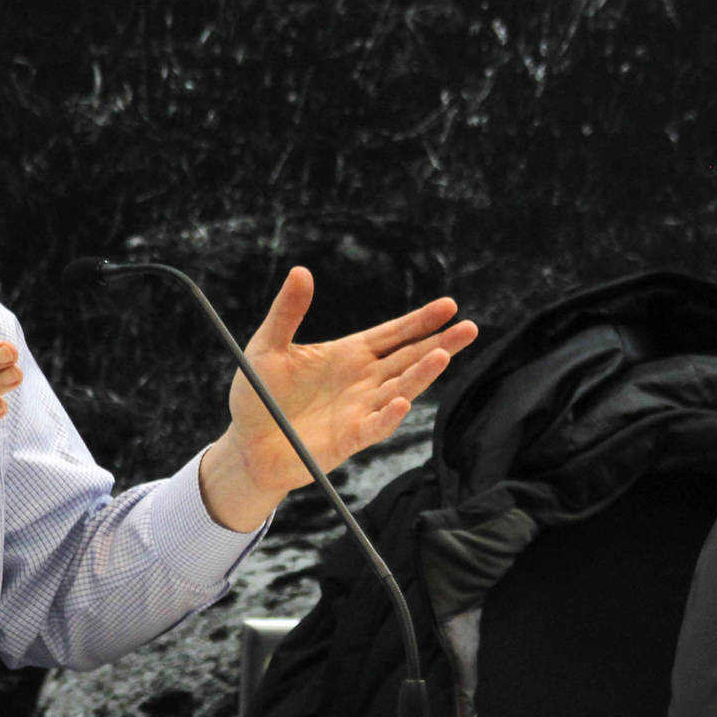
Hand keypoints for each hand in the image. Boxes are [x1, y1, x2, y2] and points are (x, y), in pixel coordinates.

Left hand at [199, 267, 478, 530]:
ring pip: (400, 388)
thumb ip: (287, 313)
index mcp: (349, 355)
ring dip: (422, 374)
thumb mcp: (267, 347)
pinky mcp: (350, 439)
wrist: (247, 445)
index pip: (394, 334)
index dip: (421, 320)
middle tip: (469, 328)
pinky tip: (402, 402)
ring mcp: (360, 410)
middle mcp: (363, 380)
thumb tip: (300, 271)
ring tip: (443, 355)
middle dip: (440, 342)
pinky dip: (389, 416)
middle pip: (409, 358)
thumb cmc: (258, 396)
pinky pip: (376, 426)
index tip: (449, 305)